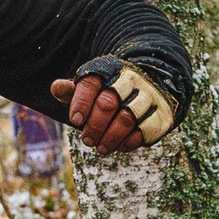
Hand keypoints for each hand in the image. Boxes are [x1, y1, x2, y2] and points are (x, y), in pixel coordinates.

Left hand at [53, 64, 176, 152]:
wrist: (154, 85)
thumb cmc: (113, 90)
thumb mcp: (93, 87)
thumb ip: (74, 91)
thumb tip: (56, 88)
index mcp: (109, 71)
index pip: (90, 85)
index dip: (81, 104)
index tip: (75, 120)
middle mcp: (130, 80)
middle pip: (107, 103)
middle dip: (94, 125)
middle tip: (86, 140)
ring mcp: (148, 96)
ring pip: (126, 118)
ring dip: (110, 137)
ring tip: (100, 148)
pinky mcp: (162, 114)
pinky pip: (145, 130)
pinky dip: (130, 141)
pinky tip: (119, 147)